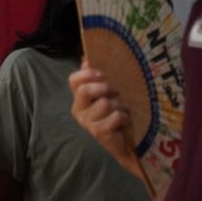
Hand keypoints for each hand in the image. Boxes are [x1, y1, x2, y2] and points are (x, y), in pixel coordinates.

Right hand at [69, 61, 140, 177]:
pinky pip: (115, 116)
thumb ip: (97, 77)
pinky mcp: (99, 132)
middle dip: (104, 88)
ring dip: (119, 105)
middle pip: (85, 90)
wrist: (127, 142)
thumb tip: (86, 58)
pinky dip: (124, 117)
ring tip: (122, 110)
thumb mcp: (108, 93)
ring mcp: (87, 122)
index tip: (102, 74)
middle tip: (115, 93)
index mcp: (79, 98)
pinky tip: (124, 122)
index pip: (74, 80)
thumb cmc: (117, 114)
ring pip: (105, 103)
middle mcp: (79, 110)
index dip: (87, 74)